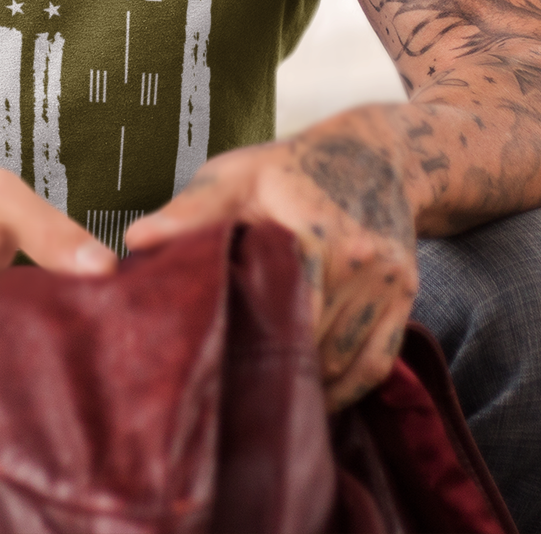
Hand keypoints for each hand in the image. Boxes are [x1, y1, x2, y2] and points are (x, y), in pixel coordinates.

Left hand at [124, 119, 417, 409]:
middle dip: (271, 365)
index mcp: (314, 231)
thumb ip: (191, 211)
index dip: (246, 339)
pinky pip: (373, 364)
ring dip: (305, 381)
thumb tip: (136, 242)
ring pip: (344, 363)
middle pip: (312, 344)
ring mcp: (388, 284)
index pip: (280, 309)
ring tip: (261, 389)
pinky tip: (308, 388)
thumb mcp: (236, 175)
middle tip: (228, 384)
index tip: (212, 359)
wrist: (372, 152)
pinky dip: (342, 383)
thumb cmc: (289, 166)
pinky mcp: (405, 300)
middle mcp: (359, 261)